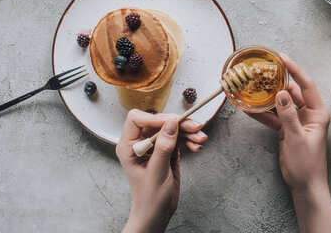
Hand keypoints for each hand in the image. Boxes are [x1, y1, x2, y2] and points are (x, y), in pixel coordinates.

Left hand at [116, 110, 207, 232]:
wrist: (157, 213)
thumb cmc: (149, 198)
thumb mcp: (156, 172)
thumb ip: (163, 148)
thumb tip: (171, 124)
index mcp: (129, 146)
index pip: (137, 120)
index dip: (155, 118)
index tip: (173, 122)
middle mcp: (141, 142)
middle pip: (159, 122)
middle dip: (179, 124)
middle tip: (196, 127)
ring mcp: (155, 146)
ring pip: (172, 129)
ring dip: (188, 132)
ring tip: (201, 139)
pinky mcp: (167, 150)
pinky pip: (179, 138)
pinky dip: (189, 140)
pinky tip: (196, 146)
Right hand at [249, 54, 330, 192]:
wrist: (305, 186)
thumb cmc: (307, 165)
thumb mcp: (297, 138)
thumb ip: (288, 115)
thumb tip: (281, 93)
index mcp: (317, 114)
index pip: (306, 86)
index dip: (295, 70)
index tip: (283, 58)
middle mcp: (308, 114)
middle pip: (291, 92)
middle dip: (277, 82)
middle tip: (262, 72)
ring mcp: (297, 122)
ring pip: (280, 104)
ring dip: (267, 98)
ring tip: (253, 87)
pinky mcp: (287, 130)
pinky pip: (273, 117)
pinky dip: (263, 114)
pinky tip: (249, 109)